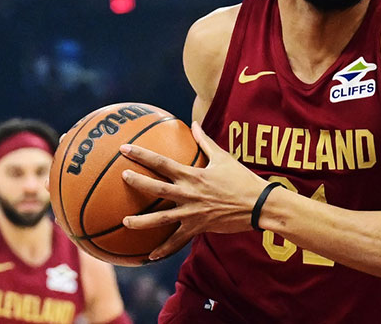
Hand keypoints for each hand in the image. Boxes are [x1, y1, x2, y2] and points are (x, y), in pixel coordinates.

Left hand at [120, 122, 268, 260]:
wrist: (258, 205)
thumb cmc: (242, 179)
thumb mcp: (224, 158)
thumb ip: (205, 142)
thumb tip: (194, 123)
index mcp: (193, 175)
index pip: (162, 162)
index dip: (142, 154)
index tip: (125, 148)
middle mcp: (189, 193)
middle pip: (156, 188)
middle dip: (137, 182)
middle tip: (122, 177)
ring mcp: (192, 212)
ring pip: (160, 219)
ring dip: (141, 221)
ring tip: (125, 222)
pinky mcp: (198, 227)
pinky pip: (177, 240)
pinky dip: (164, 249)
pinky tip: (151, 256)